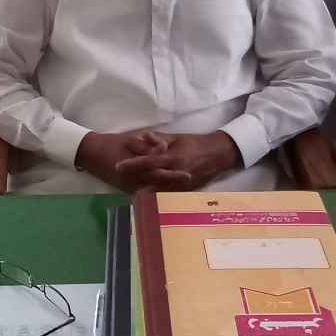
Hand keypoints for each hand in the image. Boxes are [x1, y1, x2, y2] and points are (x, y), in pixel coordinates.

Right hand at [75, 130, 190, 193]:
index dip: (174, 173)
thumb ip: (147, 146)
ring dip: (167, 190)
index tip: (188, 174)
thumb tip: (163, 148)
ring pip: (152, 191)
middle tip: (190, 185)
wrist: (90, 154)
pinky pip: (144, 193)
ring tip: (183, 190)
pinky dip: (155, 193)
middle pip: (159, 184)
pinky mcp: (126, 189)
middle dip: (174, 185)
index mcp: (136, 167)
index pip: (159, 171)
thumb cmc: (110, 144)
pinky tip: (166, 193)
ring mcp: (130, 187)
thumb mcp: (130, 141)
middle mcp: (134, 181)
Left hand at [114, 131, 241, 190]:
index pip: (148, 162)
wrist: (217, 155)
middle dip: (134, 181)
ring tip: (127, 192)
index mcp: (173, 158)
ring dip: (143, 192)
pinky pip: (167, 195)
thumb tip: (141, 137)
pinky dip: (156, 196)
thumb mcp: (176, 138)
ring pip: (158, 191)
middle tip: (118, 182)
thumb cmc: (195, 143)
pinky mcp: (185, 191)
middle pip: (150, 180)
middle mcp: (176, 173)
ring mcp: (181, 185)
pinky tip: (145, 199)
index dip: (132, 164)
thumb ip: (158, 139)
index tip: (117, 166)